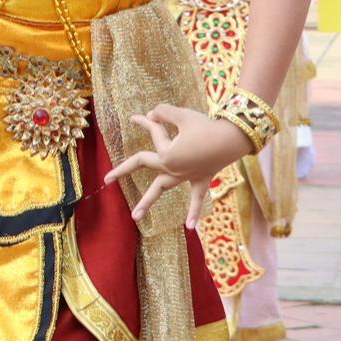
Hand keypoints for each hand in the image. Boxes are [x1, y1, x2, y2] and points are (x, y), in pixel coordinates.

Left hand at [101, 104, 249, 225]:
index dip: (145, 122)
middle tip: (106, 180)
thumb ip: (164, 113)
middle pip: (144, 166)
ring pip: (162, 188)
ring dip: (148, 201)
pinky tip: (190, 228)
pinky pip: (196, 198)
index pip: (153, 133)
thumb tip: (152, 113)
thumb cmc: (207, 126)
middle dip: (123, 171)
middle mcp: (172, 167)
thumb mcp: (183, 115)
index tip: (136, 116)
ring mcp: (186, 175)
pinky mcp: (201, 178)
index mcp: (166, 153)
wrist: (234, 139)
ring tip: (134, 217)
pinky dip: (194, 211)